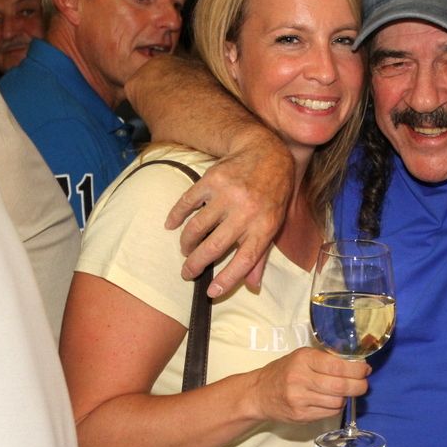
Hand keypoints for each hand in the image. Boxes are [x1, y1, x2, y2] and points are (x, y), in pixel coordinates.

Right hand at [167, 137, 293, 295]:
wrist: (266, 154)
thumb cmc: (273, 194)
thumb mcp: (275, 224)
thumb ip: (261, 255)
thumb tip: (253, 286)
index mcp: (264, 226)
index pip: (245, 261)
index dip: (227, 279)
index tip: (211, 292)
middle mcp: (246, 212)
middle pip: (214, 247)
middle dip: (196, 264)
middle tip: (187, 273)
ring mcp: (227, 195)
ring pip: (197, 227)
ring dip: (187, 243)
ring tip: (186, 248)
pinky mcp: (211, 180)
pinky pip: (187, 202)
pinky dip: (176, 215)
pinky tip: (172, 224)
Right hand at [249, 348, 370, 424]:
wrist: (259, 393)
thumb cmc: (285, 371)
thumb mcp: (302, 357)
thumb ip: (325, 359)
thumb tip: (356, 364)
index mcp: (303, 359)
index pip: (337, 366)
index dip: (357, 369)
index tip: (365, 369)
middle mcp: (301, 379)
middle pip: (341, 386)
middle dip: (359, 386)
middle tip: (364, 384)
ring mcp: (300, 399)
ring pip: (337, 402)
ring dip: (347, 397)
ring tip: (345, 392)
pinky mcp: (301, 416)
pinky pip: (329, 413)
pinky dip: (336, 407)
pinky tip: (332, 401)